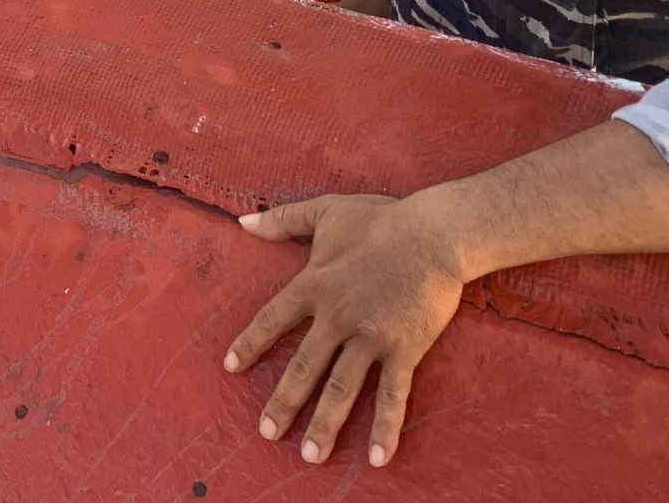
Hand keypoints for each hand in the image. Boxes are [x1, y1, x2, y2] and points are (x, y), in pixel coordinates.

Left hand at [223, 192, 468, 468]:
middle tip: (267, 433)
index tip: (231, 368)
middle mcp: (337, 315)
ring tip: (309, 456)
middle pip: (303, 365)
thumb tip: (243, 223)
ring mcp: (371, 335)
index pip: (272, 319)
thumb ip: (283, 220)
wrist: (436, 233)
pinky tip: (375, 457)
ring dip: (324, 424)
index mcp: (314, 284)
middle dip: (284, 402)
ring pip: (342, 388)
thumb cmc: (381, 219)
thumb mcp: (326, 211)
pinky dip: (384, 428)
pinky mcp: (404, 349)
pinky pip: (392, 395)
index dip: (251, 344)